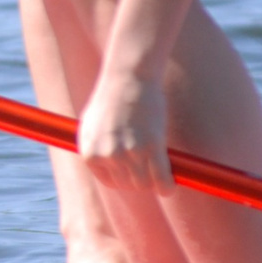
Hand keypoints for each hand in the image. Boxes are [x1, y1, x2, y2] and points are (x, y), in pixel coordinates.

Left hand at [77, 66, 173, 192]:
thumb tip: (104, 162)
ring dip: (156, 182)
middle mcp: (106, 155)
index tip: (136, 174)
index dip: (126, 180)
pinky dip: (167, 186)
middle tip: (152, 167)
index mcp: (90, 153)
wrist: (128, 76)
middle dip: (142, 178)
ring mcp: (128, 152)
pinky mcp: (150, 146)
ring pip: (145, 184)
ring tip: (163, 172)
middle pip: (129, 185)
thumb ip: (97, 146)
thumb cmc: (113, 97)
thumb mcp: (92, 125)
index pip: (110, 182)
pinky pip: (161, 180)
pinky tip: (171, 184)